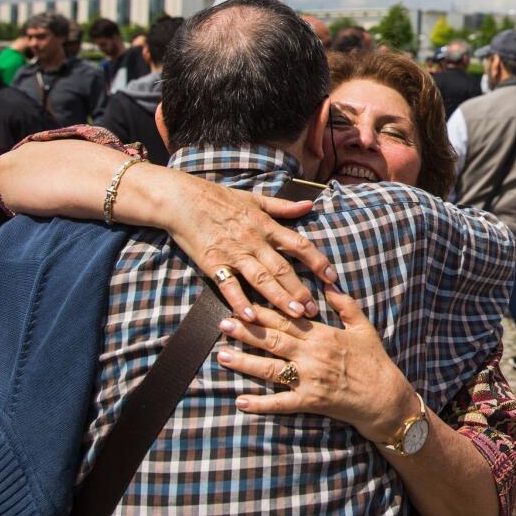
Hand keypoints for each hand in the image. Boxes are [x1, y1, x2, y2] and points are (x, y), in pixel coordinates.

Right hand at [164, 176, 337, 321]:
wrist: (183, 199)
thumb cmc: (219, 198)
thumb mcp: (255, 199)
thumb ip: (284, 207)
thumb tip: (310, 206)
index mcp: (266, 226)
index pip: (299, 244)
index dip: (318, 262)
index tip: (332, 278)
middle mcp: (254, 241)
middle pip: (282, 268)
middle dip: (300, 289)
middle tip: (314, 310)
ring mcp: (234, 253)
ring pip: (261, 279)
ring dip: (280, 298)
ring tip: (295, 315)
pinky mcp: (214, 264)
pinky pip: (229, 286)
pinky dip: (240, 301)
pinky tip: (251, 317)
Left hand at [216, 291, 417, 443]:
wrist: (386, 399)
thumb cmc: (375, 362)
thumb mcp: (363, 327)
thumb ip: (345, 304)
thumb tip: (329, 283)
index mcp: (323, 334)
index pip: (287, 319)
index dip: (262, 312)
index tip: (241, 303)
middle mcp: (313, 355)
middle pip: (272, 340)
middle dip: (245, 331)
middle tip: (221, 323)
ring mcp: (310, 379)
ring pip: (270, 369)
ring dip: (244, 362)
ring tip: (222, 356)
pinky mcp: (311, 402)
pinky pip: (281, 403)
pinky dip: (260, 404)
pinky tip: (240, 402)